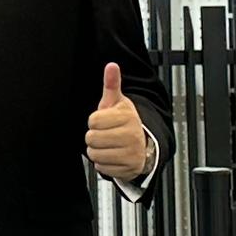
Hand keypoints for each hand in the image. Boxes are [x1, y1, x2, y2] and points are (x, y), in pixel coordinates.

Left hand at [84, 62, 152, 180]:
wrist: (144, 145)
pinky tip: (113, 156)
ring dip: (97, 151)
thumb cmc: (125, 122)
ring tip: (109, 145)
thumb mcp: (117, 102)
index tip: (104, 121)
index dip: (94, 121)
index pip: (92, 120)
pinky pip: (102, 168)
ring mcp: (131, 153)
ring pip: (95, 155)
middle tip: (105, 134)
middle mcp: (132, 135)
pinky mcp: (128, 169)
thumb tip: (111, 66)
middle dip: (94, 137)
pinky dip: (104, 164)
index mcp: (127, 116)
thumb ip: (112, 84)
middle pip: (91, 138)